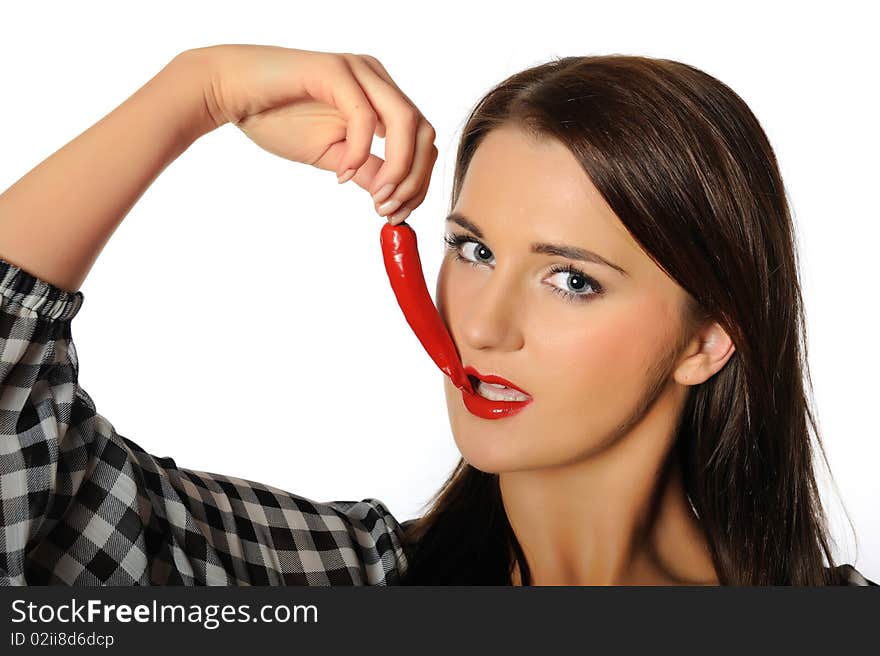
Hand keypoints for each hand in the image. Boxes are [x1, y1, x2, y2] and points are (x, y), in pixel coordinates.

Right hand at [185, 44, 437, 223]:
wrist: (230, 92)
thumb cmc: (277, 118)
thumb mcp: (333, 155)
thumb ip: (366, 170)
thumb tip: (391, 195)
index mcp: (381, 97)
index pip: (422, 140)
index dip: (418, 181)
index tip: (396, 214)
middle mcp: (376, 78)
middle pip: (424, 132)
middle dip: (414, 180)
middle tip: (388, 211)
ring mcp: (358, 70)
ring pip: (406, 121)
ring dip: (398, 169)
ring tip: (377, 199)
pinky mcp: (335, 70)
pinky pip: (364, 116)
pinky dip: (359, 152)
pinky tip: (341, 174)